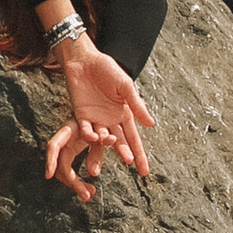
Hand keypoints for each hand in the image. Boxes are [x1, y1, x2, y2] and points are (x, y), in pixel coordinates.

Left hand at [42, 35, 153, 197]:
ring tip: (110, 150)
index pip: (134, 138)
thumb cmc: (107, 69)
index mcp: (124, 114)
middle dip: (125, 153)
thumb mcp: (126, 86)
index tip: (144, 172)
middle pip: (119, 142)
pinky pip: (85, 129)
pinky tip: (93, 137)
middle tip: (130, 163)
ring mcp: (95, 119)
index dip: (140, 154)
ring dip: (105, 148)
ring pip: (101, 140)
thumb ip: (137, 105)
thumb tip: (151, 125)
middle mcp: (110, 120)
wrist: (85, 60)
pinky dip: (89, 135)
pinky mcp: (80, 115)